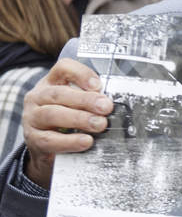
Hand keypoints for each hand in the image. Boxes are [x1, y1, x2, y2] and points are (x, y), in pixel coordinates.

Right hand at [22, 58, 112, 188]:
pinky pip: (50, 140)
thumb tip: (113, 103)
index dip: (81, 74)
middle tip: (106, 107)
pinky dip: (70, 141)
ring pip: (52, 115)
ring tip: (100, 124)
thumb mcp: (76, 106)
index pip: (63, 68)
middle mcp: (38, 97)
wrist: (46, 148)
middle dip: (85, 100)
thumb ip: (91, 101)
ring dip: (79, 119)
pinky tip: (86, 141)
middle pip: (58, 93)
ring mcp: (32, 118)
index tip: (99, 85)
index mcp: (51, 83)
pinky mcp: (33, 139)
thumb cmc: (65, 122)